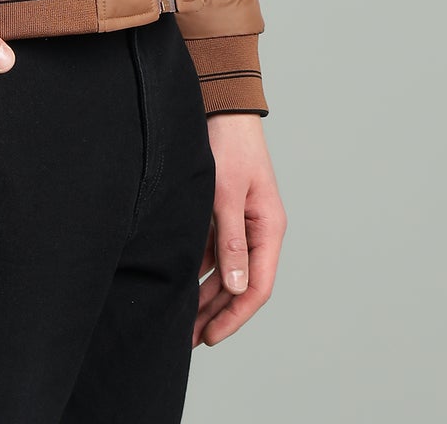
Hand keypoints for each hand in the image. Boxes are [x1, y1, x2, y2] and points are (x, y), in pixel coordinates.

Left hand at [194, 113, 284, 345]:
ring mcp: (240, 223)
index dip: (235, 315)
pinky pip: (212, 251)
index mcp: (268, 228)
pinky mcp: (222, 213)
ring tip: (181, 321)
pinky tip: (178, 285)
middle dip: (216, 313)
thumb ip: (231, 241)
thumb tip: (238, 288)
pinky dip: (197, 270)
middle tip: (189, 339)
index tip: (211, 336)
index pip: (257, 286)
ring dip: (205, 296)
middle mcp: (257, 231)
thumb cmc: (227, 145)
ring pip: (224, 271)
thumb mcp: (226, 194)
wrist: (220, 106)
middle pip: (239, 285)